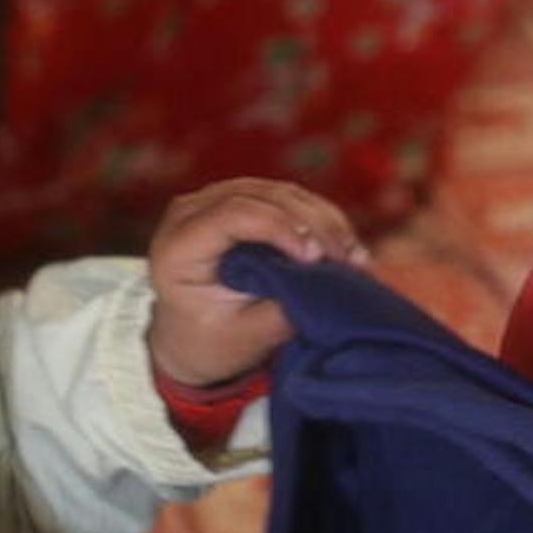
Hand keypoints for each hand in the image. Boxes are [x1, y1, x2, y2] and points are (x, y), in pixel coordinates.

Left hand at [145, 178, 364, 389]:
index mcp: (177, 247)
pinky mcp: (240, 200)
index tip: (316, 261)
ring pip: (281, 192)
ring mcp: (214, 200)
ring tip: (355, 256)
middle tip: (348, 261)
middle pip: (262, 196)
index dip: (281, 228)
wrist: (191, 337)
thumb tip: (325, 282)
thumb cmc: (212, 341)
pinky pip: (287, 197)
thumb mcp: (245, 335)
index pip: (234, 214)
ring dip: (324, 220)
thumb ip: (281, 308)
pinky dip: (321, 219)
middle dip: (312, 224)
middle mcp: (188, 212)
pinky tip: (346, 245)